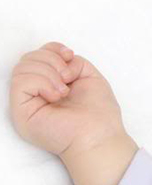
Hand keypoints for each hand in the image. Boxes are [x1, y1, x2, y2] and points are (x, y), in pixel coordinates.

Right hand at [9, 42, 127, 157]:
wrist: (98, 135)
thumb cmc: (98, 111)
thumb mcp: (88, 75)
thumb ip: (71, 62)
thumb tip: (60, 59)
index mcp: (49, 84)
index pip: (37, 55)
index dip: (52, 49)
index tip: (70, 56)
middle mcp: (35, 93)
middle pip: (28, 58)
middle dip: (51, 59)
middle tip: (68, 77)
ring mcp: (26, 103)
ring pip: (22, 68)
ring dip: (49, 72)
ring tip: (64, 90)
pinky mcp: (21, 112)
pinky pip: (21, 82)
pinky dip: (42, 82)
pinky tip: (56, 95)